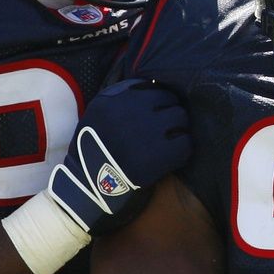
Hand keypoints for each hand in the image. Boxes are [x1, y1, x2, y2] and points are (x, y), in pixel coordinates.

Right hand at [47, 79, 189, 236]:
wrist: (87, 190)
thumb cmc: (95, 151)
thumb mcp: (97, 115)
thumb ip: (121, 96)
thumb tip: (156, 83)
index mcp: (112, 101)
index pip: (155, 89)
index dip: (161, 104)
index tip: (158, 116)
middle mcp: (128, 113)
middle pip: (171, 102)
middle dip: (171, 115)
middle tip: (166, 131)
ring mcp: (144, 135)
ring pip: (181, 119)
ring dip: (180, 130)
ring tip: (170, 142)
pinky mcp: (156, 158)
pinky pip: (186, 144)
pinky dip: (183, 151)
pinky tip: (172, 157)